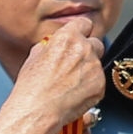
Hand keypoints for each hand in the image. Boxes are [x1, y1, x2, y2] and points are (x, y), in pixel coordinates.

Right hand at [5, 14, 110, 129]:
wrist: (38, 110)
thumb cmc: (32, 86)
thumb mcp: (35, 56)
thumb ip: (51, 45)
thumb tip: (54, 45)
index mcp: (68, 37)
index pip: (85, 23)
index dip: (81, 31)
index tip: (80, 37)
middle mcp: (84, 49)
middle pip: (96, 43)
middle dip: (88, 51)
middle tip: (75, 64)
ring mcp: (94, 67)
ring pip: (97, 64)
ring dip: (88, 70)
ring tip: (70, 84)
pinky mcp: (100, 85)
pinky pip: (98, 82)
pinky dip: (90, 87)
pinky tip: (75, 93)